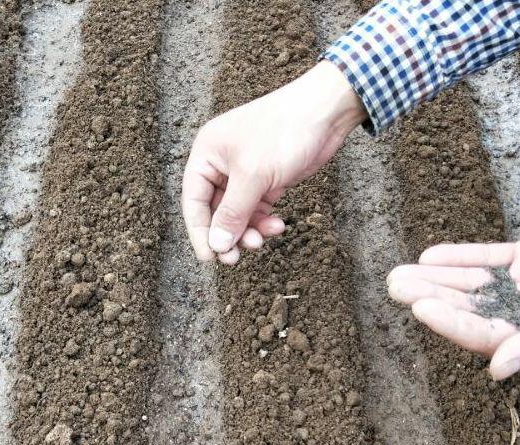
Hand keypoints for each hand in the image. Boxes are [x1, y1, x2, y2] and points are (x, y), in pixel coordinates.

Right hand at [181, 60, 366, 263]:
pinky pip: (258, 208)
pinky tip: (277, 225)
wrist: (326, 111)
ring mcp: (246, 172)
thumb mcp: (254, 175)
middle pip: (215, 210)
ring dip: (248, 230)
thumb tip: (216, 244)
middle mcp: (222, 163)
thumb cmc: (284, 130)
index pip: (193, 200)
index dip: (199, 231)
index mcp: (207, 154)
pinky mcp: (267, 179)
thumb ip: (232, 212)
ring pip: (238, 213)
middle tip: (234, 259)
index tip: (210, 257)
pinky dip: (264, 220)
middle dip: (226, 234)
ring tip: (260, 240)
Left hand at [387, 222, 519, 379]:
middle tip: (393, 286)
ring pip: (474, 282)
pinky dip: (464, 255)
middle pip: (470, 309)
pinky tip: (432, 255)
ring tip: (399, 272)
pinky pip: (493, 256)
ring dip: (438, 277)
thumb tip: (496, 370)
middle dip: (431, 297)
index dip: (452, 323)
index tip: (420, 310)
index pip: (485, 336)